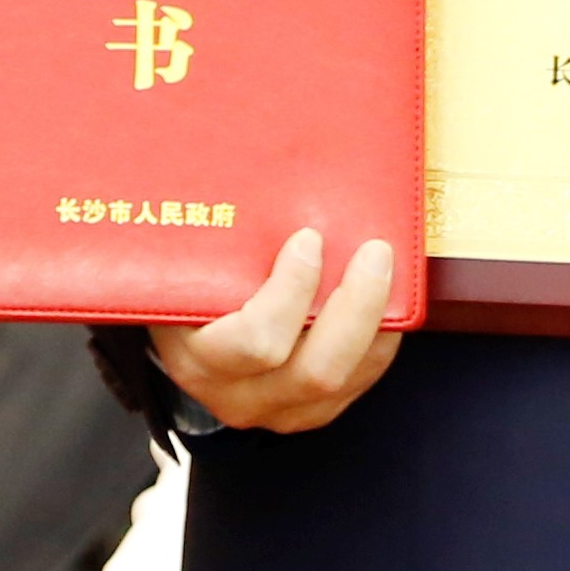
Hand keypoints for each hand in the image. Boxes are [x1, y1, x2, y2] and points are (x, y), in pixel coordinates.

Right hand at [149, 227, 403, 434]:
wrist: (181, 333)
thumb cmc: (184, 284)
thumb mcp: (183, 264)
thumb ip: (214, 230)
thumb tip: (259, 158)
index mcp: (198, 357)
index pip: (254, 341)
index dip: (291, 292)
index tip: (309, 238)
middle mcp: (236, 396)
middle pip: (314, 371)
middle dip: (355, 309)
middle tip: (374, 253)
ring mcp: (278, 410)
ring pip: (342, 380)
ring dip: (374, 322)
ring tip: (385, 269)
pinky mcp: (311, 412)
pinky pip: (359, 383)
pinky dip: (379, 340)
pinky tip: (388, 301)